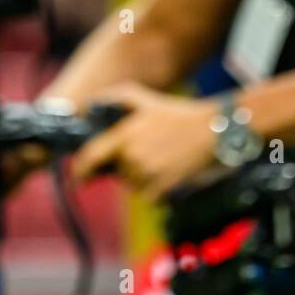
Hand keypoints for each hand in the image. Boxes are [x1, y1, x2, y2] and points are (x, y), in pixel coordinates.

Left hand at [72, 82, 220, 200]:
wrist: (213, 131)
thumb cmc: (179, 114)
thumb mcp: (145, 99)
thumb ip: (116, 98)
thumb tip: (92, 105)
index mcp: (123, 136)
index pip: (90, 158)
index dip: (81, 170)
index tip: (81, 178)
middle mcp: (131, 157)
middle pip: (117, 173)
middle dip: (124, 169)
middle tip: (145, 155)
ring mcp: (147, 175)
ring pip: (133, 185)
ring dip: (141, 178)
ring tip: (162, 159)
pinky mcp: (162, 190)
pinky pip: (149, 196)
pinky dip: (157, 190)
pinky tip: (170, 172)